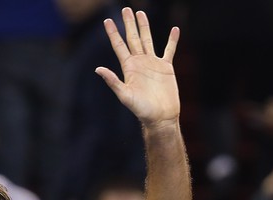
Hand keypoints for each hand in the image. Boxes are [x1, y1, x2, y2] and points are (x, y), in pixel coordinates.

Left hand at [96, 8, 179, 128]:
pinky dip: (172, 40)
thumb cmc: (141, 110)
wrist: (160, 116)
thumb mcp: (125, 95)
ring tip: (140, 13)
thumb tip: (98, 69)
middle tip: (126, 9)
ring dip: (144, 27)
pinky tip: (174, 30)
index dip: (113, 33)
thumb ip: (113, 81)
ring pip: (148, 40)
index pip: (119, 45)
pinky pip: (169, 50)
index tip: (107, 20)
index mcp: (129, 67)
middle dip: (128, 24)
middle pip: (132, 38)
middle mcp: (139, 62)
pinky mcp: (166, 67)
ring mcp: (153, 64)